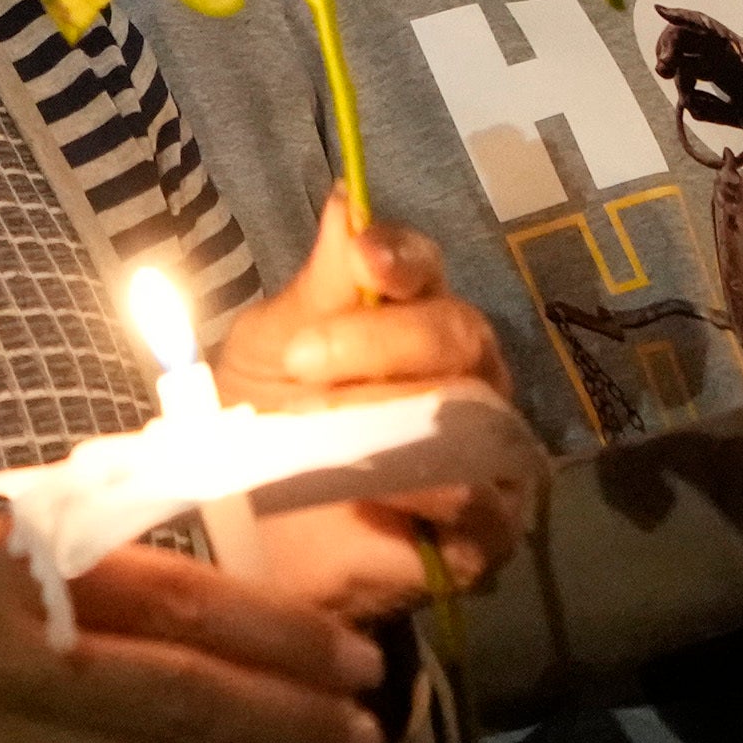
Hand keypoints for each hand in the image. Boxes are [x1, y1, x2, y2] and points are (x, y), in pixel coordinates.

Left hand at [211, 202, 544, 613]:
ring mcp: (487, 454)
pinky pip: (478, 499)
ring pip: (474, 412)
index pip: (427, 270)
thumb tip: (348, 197)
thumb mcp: (275, 349)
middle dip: (382, 337)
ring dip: (392, 415)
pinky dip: (425, 490)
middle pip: (460, 332)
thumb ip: (319, 285)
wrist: (252, 544)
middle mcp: (465, 378)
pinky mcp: (490, 531)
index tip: (364, 257)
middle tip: (303, 361)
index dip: (400, 256)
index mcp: (413, 322)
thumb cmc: (265, 431)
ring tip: (324, 432)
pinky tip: (372, 490)